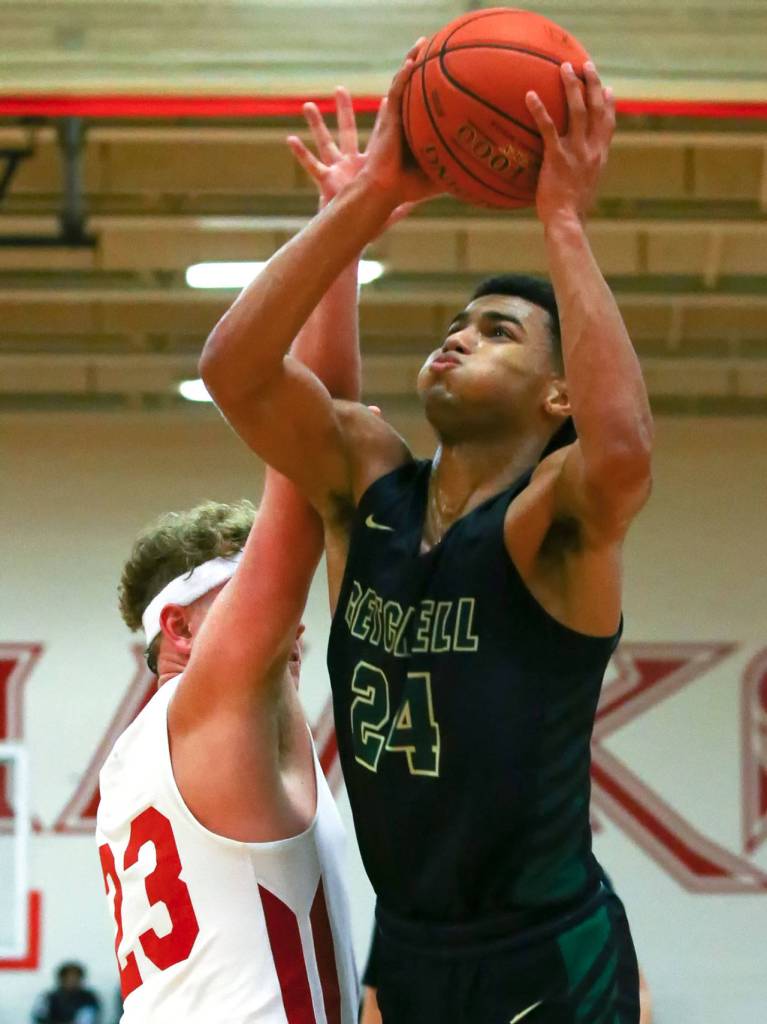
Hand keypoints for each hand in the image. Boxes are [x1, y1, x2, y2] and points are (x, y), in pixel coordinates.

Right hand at [287, 86, 416, 230]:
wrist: (351, 235)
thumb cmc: (370, 224)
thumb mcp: (391, 210)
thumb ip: (406, 204)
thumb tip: (424, 198)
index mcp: (369, 166)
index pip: (377, 136)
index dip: (382, 119)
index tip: (385, 99)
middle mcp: (351, 164)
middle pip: (347, 131)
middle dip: (343, 110)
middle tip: (340, 88)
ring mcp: (336, 171)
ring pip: (324, 142)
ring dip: (316, 124)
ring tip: (307, 105)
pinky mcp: (326, 182)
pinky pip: (311, 166)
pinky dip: (300, 154)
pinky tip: (290, 139)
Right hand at [360, 40, 445, 207]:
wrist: (384, 191)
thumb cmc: (407, 188)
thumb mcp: (438, 175)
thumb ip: (456, 168)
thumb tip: (484, 170)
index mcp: (412, 130)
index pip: (422, 102)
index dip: (431, 86)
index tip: (447, 70)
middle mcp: (402, 120)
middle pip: (413, 86)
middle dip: (422, 65)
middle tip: (436, 46)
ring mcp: (393, 118)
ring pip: (402, 83)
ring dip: (411, 61)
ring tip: (422, 43)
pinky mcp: (387, 121)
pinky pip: (396, 94)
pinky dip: (402, 78)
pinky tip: (411, 64)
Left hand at [525, 61, 614, 226]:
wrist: (567, 221)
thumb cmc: (571, 211)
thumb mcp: (585, 188)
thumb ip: (584, 172)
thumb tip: (576, 171)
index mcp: (600, 156)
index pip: (609, 124)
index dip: (610, 105)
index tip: (609, 89)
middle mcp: (592, 150)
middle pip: (597, 108)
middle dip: (593, 84)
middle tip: (585, 65)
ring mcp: (576, 152)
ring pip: (577, 111)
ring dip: (572, 86)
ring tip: (564, 68)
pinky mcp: (557, 157)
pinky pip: (548, 128)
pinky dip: (539, 110)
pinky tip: (530, 95)